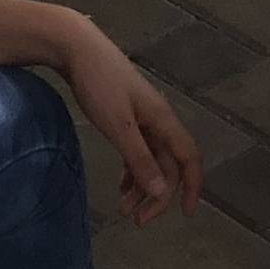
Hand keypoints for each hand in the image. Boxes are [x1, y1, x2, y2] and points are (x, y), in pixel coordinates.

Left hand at [49, 16, 201, 222]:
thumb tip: (163, 192)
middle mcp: (158, 119)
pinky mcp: (125, 115)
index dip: (193, 186)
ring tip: (124, 211)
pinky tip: (121, 187)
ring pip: (152, 159)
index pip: (189, 157)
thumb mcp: (118, 126)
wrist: (76, 47)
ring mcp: (142, 117)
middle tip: (137, 221)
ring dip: (143, 187)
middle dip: (157, 195)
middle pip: (168, 164)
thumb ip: (140, 159)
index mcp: (162, 119)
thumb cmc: (99, 84)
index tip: (187, 214)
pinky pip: (138, 151)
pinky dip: (133, 171)